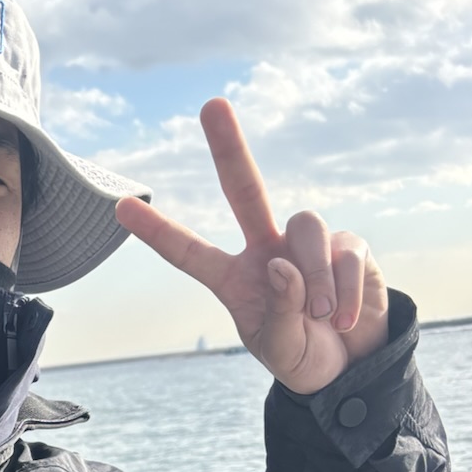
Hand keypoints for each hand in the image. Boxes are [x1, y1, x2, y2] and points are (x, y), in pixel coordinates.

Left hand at [115, 99, 387, 394]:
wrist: (351, 367)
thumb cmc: (303, 354)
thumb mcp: (281, 348)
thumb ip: (278, 314)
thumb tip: (280, 265)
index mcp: (234, 279)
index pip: (188, 252)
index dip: (157, 232)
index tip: (119, 207)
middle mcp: (267, 250)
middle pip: (246, 189)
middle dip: (229, 147)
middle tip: (212, 105)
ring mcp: (307, 243)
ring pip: (305, 225)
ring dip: (313, 276)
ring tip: (320, 316)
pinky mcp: (348, 246)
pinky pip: (344, 253)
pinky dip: (344, 291)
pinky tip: (343, 318)